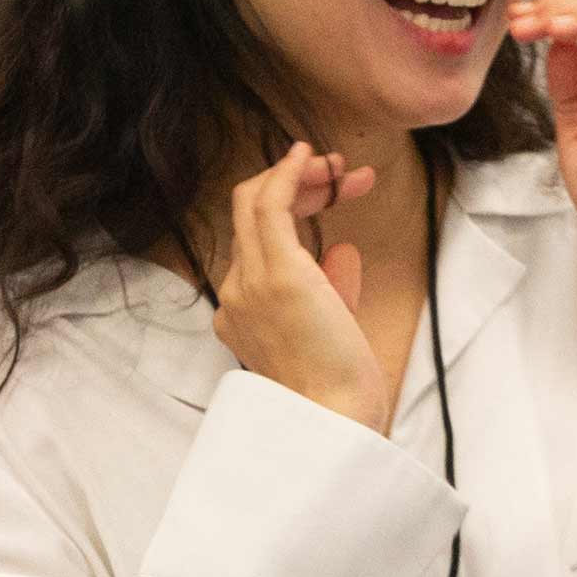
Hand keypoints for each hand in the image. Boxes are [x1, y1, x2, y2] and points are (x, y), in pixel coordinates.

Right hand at [211, 143, 389, 429]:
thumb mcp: (334, 329)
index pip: (255, 239)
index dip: (293, 206)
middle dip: (297, 184)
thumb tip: (341, 251)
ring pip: (256, 202)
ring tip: (338, 169)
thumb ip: (334, 288)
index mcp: (242, 311)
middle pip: (250, 213)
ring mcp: (250, 280)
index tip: (334, 194)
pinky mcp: (276, 273)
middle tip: (340, 175)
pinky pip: (270, 204)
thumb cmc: (338, 390)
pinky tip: (307, 156)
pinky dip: (288, 173)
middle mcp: (235, 292)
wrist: (333, 420)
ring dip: (300, 177)